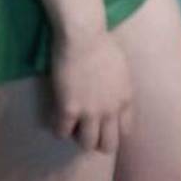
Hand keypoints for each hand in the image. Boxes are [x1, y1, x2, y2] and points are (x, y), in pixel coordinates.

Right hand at [49, 25, 133, 153]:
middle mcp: (111, 111)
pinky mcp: (69, 109)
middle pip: (108, 145)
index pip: (126, 130)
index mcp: (125, 99)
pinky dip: (58, 129)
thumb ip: (119, 85)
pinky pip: (62, 131)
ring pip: (86, 144)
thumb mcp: (121, 67)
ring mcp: (90, 112)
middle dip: (98, 142)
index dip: (114, 130)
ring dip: (78, 138)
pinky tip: (55, 120)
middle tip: (86, 132)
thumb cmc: (101, 41)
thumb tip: (112, 91)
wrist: (83, 35)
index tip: (104, 125)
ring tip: (70, 127)